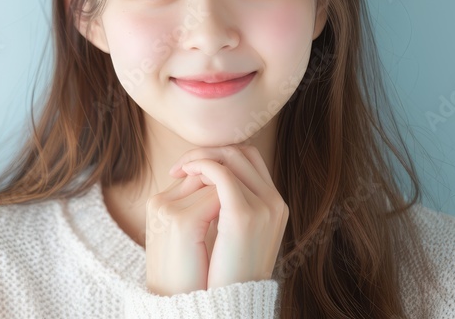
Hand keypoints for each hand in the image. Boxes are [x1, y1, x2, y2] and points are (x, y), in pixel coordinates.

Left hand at [144, 145, 288, 294]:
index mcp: (274, 206)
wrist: (227, 303)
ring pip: (231, 158)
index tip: (191, 167)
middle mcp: (274, 202)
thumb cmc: (223, 272)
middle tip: (182, 165)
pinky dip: (200, 165)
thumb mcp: (232, 235)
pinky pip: (221, 173)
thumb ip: (228, 207)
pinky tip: (183, 173)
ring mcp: (264, 207)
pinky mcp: (245, 215)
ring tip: (179, 169)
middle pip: (242, 153)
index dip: (219, 156)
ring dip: (201, 157)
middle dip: (209, 151)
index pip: (248, 161)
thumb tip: (206, 181)